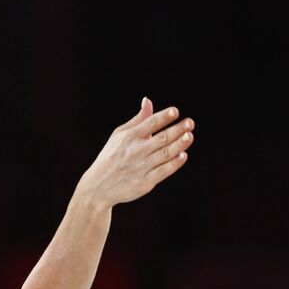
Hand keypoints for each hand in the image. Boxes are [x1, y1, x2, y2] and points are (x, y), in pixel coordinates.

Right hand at [76, 98, 193, 207]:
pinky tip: (183, 155)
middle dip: (177, 129)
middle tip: (190, 123)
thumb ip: (137, 120)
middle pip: (161, 138)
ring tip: (189, 136)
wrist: (98, 187)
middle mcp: (135, 151)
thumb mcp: (119, 136)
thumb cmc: (110, 157)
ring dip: (179, 144)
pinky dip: (174, 164)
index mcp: (129, 137)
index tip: (176, 111)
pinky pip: (163, 171)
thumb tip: (148, 101)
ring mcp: (141, 167)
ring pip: (165, 154)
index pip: (150, 123)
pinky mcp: (145, 183)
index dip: (164, 116)